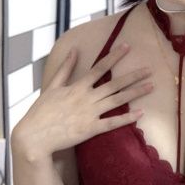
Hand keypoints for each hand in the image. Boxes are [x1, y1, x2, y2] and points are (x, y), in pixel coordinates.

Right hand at [11, 43, 153, 160]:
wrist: (34, 137)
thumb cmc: (41, 111)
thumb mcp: (52, 86)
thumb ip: (65, 68)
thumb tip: (74, 50)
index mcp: (77, 87)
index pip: (100, 67)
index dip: (114, 56)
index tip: (127, 47)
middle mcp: (87, 98)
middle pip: (115, 84)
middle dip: (134, 76)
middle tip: (150, 69)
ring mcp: (90, 114)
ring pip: (117, 101)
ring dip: (135, 92)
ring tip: (151, 86)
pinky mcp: (91, 129)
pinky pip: (113, 123)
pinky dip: (127, 118)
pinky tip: (141, 113)